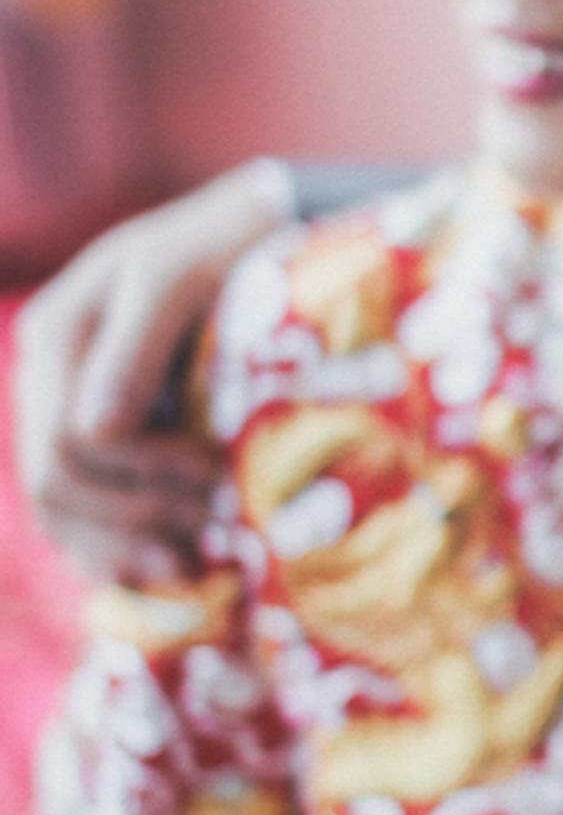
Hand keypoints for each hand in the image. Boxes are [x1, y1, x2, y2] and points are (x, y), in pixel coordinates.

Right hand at [13, 158, 292, 581]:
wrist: (259, 239)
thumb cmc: (227, 246)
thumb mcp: (184, 273)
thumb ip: (139, 340)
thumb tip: (97, 427)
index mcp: (58, 335)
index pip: (69, 441)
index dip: (139, 474)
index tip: (217, 475)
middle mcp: (50, 383)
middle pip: (58, 485)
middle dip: (135, 517)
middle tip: (215, 533)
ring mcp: (69, 417)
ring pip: (63, 514)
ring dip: (126, 549)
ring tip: (200, 567)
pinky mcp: (103, 449)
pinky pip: (85, 522)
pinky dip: (122, 556)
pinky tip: (174, 575)